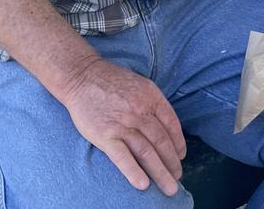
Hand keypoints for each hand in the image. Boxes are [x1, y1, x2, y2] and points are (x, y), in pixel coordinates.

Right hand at [61, 57, 185, 195]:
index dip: (179, 143)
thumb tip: (165, 126)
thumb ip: (152, 103)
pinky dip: (134, 171)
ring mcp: (122, 123)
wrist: (82, 76)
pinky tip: (143, 185)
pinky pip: (122, 157)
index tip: (181, 156)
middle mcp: (140, 110)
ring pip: (147, 152)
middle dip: (172, 163)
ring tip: (170, 188)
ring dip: (160, 172)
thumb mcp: (139, 84)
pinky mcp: (105, 135)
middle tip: (177, 178)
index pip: (171, 124)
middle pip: (161, 142)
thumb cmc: (111, 80)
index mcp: (151, 96)